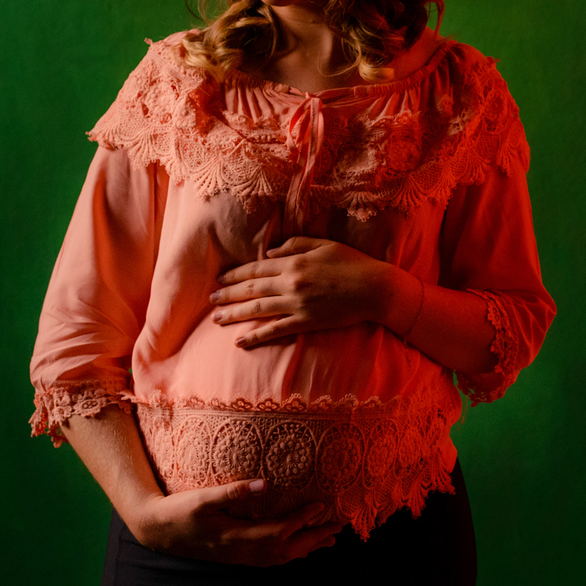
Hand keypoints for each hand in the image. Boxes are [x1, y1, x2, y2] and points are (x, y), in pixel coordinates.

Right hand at [131, 479, 343, 565]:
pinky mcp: (238, 556)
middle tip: (339, 525)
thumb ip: (233, 491)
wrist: (158, 532)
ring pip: (281, 557)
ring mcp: (240, 557)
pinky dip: (291, 554)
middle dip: (314, 537)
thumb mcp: (202, 498)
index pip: (278, 531)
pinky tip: (301, 549)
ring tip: (330, 539)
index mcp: (236, 536)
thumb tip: (264, 483)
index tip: (322, 505)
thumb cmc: (179, 511)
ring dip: (307, 548)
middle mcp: (242, 551)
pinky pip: (271, 560)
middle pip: (286, 549)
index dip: (302, 519)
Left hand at [210, 236, 418, 347]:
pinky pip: (275, 330)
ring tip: (217, 319)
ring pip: (258, 309)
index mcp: (294, 262)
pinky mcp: (306, 322)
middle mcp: (291, 283)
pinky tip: (241, 341)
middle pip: (252, 289)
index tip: (220, 279)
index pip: (256, 268)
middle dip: (228, 295)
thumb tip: (268, 254)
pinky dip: (256, 336)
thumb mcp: (324, 244)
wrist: (375, 288)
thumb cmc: (352, 262)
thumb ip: (294, 245)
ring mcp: (297, 304)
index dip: (236, 274)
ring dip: (235, 314)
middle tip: (211, 301)